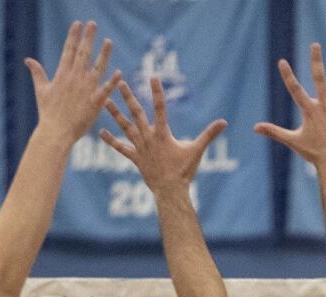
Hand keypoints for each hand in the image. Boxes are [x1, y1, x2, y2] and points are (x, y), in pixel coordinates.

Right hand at [24, 20, 121, 142]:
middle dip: (88, 37)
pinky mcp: (95, 102)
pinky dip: (112, 81)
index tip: (78, 23)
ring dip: (103, 54)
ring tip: (108, 41)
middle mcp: (74, 79)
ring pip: (97, 67)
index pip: (68, 50)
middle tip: (93, 23)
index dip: (73, 35)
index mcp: (62, 74)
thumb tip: (28, 60)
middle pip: (83, 53)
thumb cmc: (48, 113)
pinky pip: (106, 89)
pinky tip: (119, 72)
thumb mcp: (41, 90)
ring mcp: (86, 90)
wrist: (56, 132)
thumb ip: (37, 73)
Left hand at [100, 79, 225, 195]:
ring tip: (105, 101)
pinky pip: (121, 148)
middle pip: (136, 113)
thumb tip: (224, 122)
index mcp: (162, 133)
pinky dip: (112, 141)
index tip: (152, 76)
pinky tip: (101, 133)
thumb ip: (209, 134)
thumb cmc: (184, 171)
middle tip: (119, 82)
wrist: (170, 191)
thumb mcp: (197, 150)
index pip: (160, 107)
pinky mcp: (136, 158)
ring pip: (125, 127)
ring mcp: (140, 147)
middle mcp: (148, 137)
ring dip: (115, 114)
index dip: (157, 91)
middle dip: (128, 97)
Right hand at [254, 42, 325, 165]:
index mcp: (309, 111)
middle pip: (319, 79)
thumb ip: (274, 131)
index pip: (295, 90)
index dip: (288, 76)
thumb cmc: (313, 153)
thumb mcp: (292, 140)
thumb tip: (255, 128)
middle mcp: (324, 106)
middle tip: (315, 45)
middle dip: (316, 61)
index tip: (282, 61)